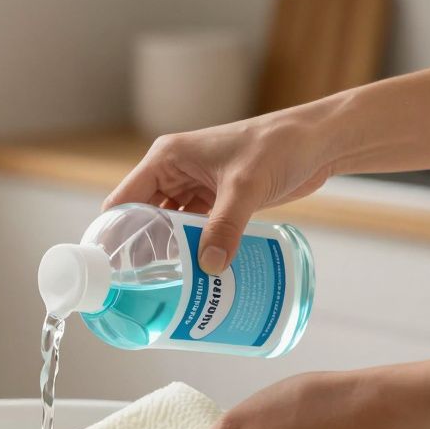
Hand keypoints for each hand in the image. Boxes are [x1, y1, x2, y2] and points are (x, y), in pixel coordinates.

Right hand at [104, 115, 334, 272]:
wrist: (317, 141)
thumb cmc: (278, 146)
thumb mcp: (246, 186)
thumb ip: (225, 226)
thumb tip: (210, 267)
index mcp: (167, 159)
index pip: (124, 200)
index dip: (114, 233)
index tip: (112, 268)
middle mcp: (174, 172)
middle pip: (143, 218)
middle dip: (142, 249)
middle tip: (140, 286)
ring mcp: (194, 188)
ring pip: (169, 227)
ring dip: (169, 252)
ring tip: (164, 286)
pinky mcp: (215, 201)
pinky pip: (194, 230)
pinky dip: (193, 249)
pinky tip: (193, 274)